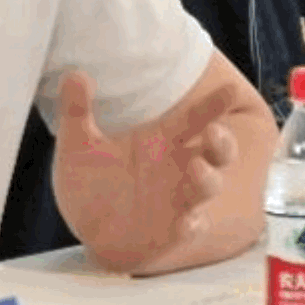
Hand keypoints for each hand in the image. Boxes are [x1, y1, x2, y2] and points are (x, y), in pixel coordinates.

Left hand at [50, 71, 245, 266]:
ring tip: (198, 168)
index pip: (193, 120)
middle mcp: (177, 169)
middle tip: (213, 132)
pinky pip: (189, 228)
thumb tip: (74, 74)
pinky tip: (188, 222)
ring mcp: (178, 201)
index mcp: (161, 142)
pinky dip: (191, 224)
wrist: (84, 228)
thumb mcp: (77, 144)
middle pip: (216, 153)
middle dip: (222, 143)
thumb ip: (77, 110)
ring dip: (207, 179)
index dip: (213, 105)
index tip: (230, 90)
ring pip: (207, 188)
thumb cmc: (90, 182)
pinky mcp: (171, 231)